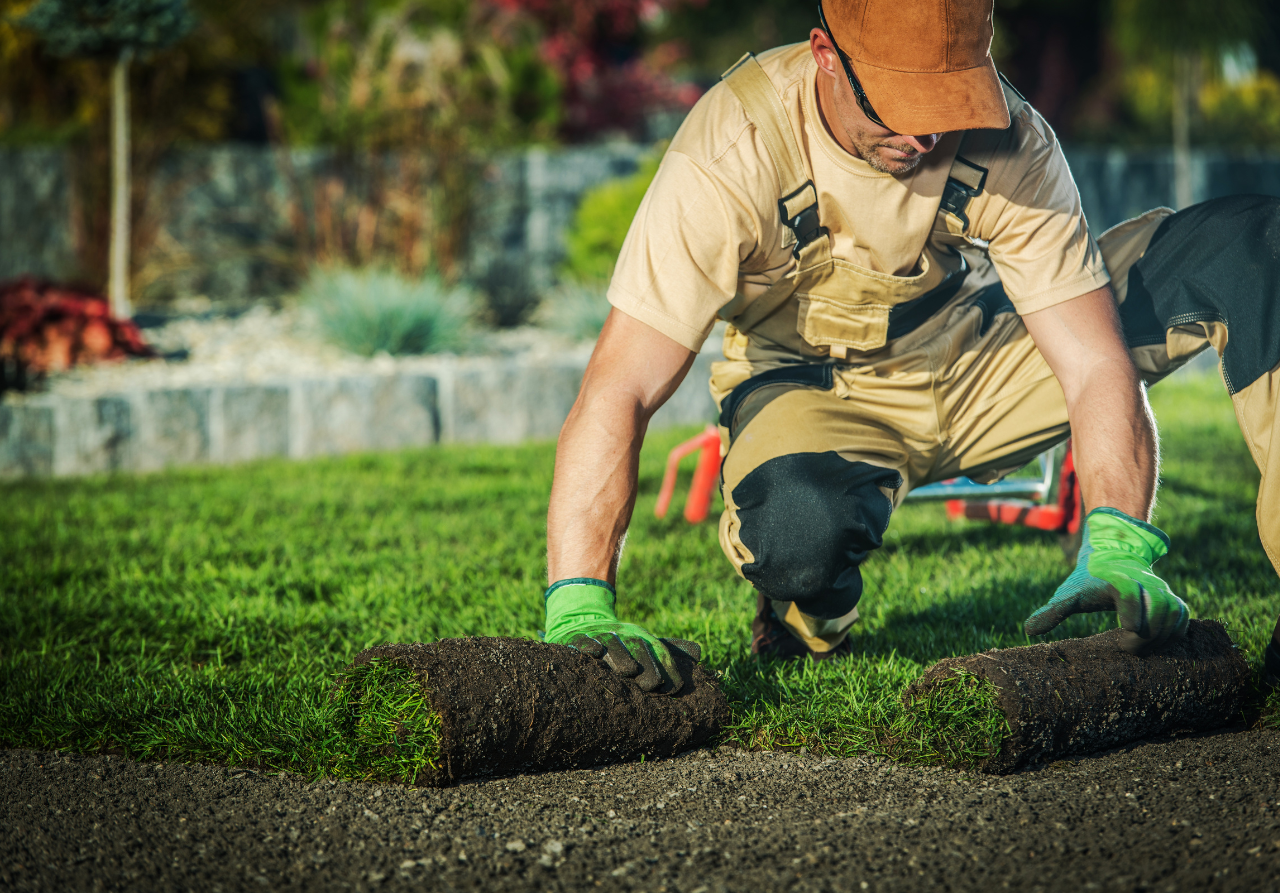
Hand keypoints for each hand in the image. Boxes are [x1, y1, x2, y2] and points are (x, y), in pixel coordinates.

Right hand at [543, 579, 701, 692]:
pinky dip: (588, 646)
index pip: (659, 654)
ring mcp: (600, 635)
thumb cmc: (621, 641)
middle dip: (646, 666)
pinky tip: (595, 653)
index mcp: (642, 638)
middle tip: (650, 685)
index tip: (673, 689)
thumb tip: (699, 652)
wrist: (582, 620)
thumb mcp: (645, 642)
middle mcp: (624, 635)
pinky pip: (583, 641)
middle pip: (638, 649)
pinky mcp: (578, 638)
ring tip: (628, 671)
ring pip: (612, 644)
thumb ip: (670, 649)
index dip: (667, 670)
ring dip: (620, 657)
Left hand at [1024, 508, 1188, 654]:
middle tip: (1127, 648)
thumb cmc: (1088, 580)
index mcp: (1117, 579)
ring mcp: (1160, 590)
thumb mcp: (1069, 594)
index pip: (1128, 592)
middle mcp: (1144, 583)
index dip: (1131, 611)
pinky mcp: (1171, 598)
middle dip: (1145, 634)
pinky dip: (1175, 632)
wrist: (1113, 556)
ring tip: (1141, 649)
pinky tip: (1158, 644)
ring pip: (1174, 613)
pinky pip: (1183, 616)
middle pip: (1156, 608)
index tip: (1126, 631)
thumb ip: (1052, 611)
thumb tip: (1028, 630)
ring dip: (1162, 636)